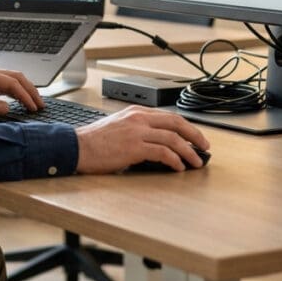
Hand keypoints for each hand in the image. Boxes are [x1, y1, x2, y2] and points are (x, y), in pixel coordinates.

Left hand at [0, 67, 43, 116]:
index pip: (12, 83)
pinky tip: (24, 102)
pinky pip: (8, 86)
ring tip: (36, 104)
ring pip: (15, 81)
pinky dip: (18, 93)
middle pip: (18, 78)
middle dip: (31, 90)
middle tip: (40, 104)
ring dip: (26, 91)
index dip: (25, 95)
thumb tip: (7, 108)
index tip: (32, 107)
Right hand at [74, 106, 209, 172]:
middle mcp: (138, 119)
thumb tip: (157, 145)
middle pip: (176, 123)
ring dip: (189, 151)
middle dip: (195, 136)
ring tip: (196, 162)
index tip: (195, 137)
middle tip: (204, 147)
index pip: (168, 116)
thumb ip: (137, 131)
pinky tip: (178, 167)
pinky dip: (174, 160)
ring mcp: (136, 132)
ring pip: (173, 138)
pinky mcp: (133, 147)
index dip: (186, 127)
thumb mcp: (118, 127)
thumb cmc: (94, 141)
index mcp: (135, 112)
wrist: (76, 147)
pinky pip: (162, 152)